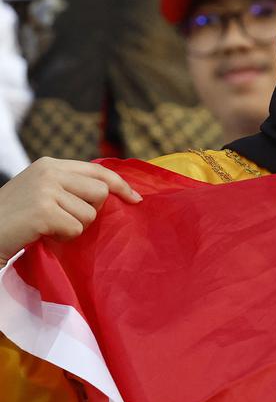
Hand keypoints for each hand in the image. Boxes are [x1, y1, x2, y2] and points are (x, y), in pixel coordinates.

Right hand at [0, 157, 141, 262]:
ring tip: (49, 227)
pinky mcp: (44, 211)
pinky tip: (43, 234)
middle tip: (65, 219)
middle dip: (90, 211)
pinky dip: (64, 237)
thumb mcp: (41, 191)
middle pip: (100, 192)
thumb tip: (111, 192)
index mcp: (50, 164)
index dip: (120, 185)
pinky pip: (76, 228)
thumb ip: (69, 186)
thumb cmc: (14, 217)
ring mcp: (46, 190)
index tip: (135, 198)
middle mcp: (49, 171)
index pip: (98, 170)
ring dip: (74, 227)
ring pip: (89, 213)